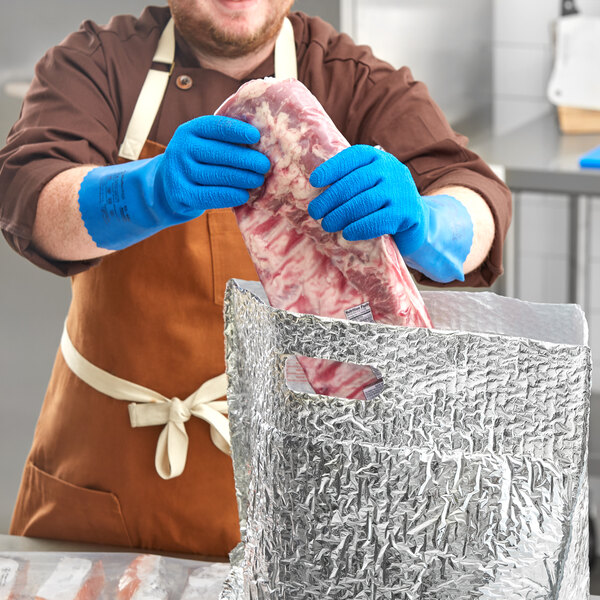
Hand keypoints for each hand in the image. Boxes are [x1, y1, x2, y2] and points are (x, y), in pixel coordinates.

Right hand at [155, 115, 270, 213]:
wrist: (167, 186)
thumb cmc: (198, 161)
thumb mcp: (204, 144)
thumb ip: (225, 140)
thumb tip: (262, 140)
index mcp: (189, 131)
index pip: (216, 127)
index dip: (237, 131)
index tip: (256, 136)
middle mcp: (180, 149)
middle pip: (220, 153)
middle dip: (246, 159)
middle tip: (265, 165)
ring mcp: (179, 172)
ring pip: (217, 175)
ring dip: (242, 179)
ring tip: (258, 180)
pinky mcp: (181, 194)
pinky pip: (211, 195)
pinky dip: (230, 195)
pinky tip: (244, 195)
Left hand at [308, 145, 472, 282]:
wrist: (416, 221)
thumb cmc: (382, 203)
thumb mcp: (368, 185)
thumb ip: (349, 181)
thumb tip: (314, 191)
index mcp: (378, 158)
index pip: (353, 157)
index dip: (332, 168)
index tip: (314, 182)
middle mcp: (392, 169)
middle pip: (355, 182)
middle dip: (330, 198)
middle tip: (315, 212)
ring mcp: (402, 190)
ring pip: (364, 202)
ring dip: (341, 215)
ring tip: (326, 224)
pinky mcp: (408, 213)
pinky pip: (378, 220)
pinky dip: (359, 227)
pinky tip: (346, 233)